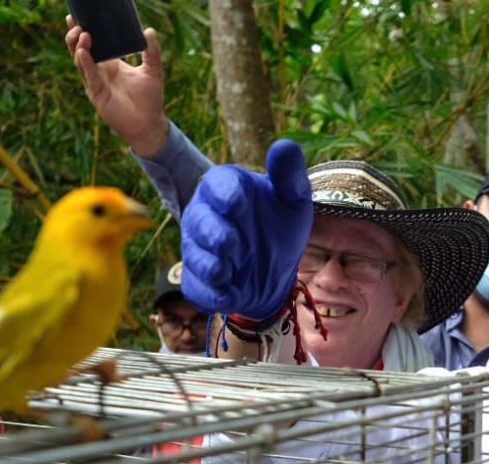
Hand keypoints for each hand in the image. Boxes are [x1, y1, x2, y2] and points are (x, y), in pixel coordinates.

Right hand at [65, 16, 169, 156]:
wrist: (149, 124)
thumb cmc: (150, 99)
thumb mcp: (153, 71)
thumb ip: (152, 52)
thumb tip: (149, 31)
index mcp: (111, 63)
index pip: (94, 43)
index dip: (84, 31)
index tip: (79, 17)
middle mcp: (100, 71)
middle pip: (81, 49)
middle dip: (75, 35)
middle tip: (76, 22)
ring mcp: (96, 82)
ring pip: (81, 61)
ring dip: (79, 46)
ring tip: (82, 33)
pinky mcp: (96, 93)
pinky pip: (89, 75)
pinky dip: (86, 63)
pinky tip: (84, 51)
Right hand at [180, 140, 312, 320]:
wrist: (276, 272)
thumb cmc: (280, 226)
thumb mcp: (294, 201)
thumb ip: (290, 175)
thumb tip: (284, 145)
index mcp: (226, 188)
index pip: (216, 183)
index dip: (226, 194)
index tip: (240, 205)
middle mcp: (205, 216)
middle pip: (197, 219)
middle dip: (213, 232)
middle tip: (233, 243)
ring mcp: (197, 249)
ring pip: (194, 254)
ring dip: (212, 264)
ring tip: (231, 267)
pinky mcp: (198, 281)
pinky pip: (198, 288)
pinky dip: (216, 293)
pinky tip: (233, 293)